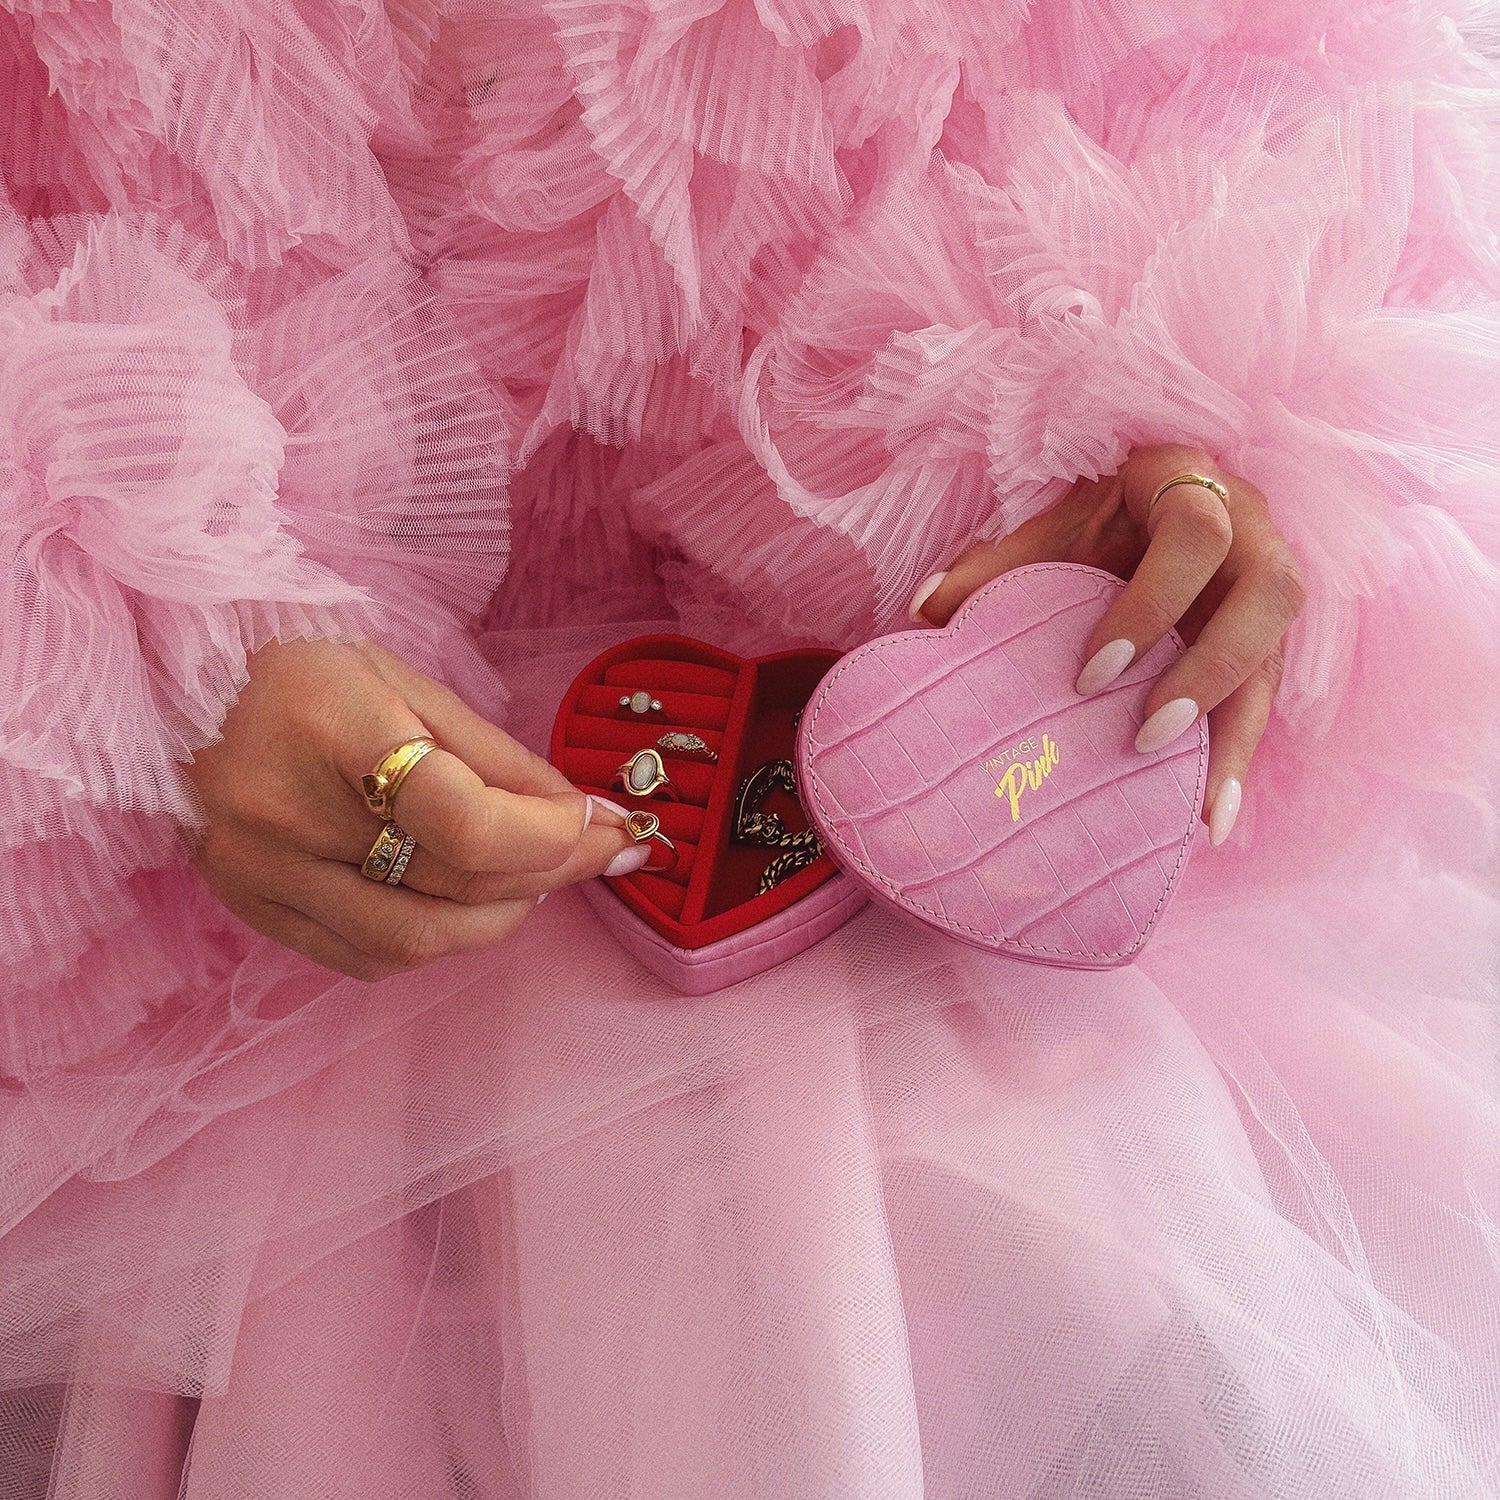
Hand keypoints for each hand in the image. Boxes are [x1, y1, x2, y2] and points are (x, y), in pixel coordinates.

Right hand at [185, 639, 644, 977]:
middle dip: (548, 873)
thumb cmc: (308, 675)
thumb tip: (582, 820)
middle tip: (595, 851)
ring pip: (414, 941)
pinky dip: (432, 941)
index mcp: (330, 724)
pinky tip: (458, 903)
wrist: (177, 687)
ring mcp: (259, 872)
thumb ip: (497, 760)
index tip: (605, 828)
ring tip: (529, 881)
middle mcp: (283, 811)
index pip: (463, 820)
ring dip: (497, 919)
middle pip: (452, 881)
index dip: (549, 837)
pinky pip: (365, 959)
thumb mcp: (410, 685)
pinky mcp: (249, 910)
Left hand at [909, 444, 1304, 845]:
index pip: (1194, 535)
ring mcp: (1269, 581)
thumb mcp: (1045, 529)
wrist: (1141, 498)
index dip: (1150, 605)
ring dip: (1236, 733)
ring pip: (1277, 654)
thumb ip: (991, 567)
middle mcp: (1250, 525)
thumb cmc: (1089, 515)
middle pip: (1270, 592)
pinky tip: (1212, 816)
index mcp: (1185, 480)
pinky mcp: (1271, 637)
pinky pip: (1268, 696)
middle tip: (1146, 736)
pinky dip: (1237, 756)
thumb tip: (922, 612)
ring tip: (1200, 812)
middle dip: (1210, 669)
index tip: (1090, 675)